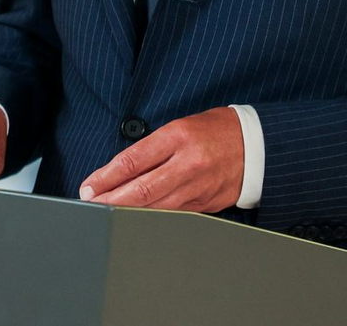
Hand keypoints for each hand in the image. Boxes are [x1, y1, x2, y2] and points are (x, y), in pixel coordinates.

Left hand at [78, 106, 243, 212]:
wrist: (257, 146)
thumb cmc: (215, 130)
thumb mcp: (181, 125)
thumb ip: (154, 147)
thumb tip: (123, 170)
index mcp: (178, 136)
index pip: (133, 160)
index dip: (107, 177)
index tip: (89, 186)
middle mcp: (187, 164)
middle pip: (141, 189)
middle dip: (111, 200)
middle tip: (90, 205)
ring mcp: (197, 187)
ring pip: (155, 208)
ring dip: (127, 213)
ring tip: (106, 214)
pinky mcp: (205, 205)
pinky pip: (172, 215)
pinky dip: (151, 218)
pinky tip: (135, 221)